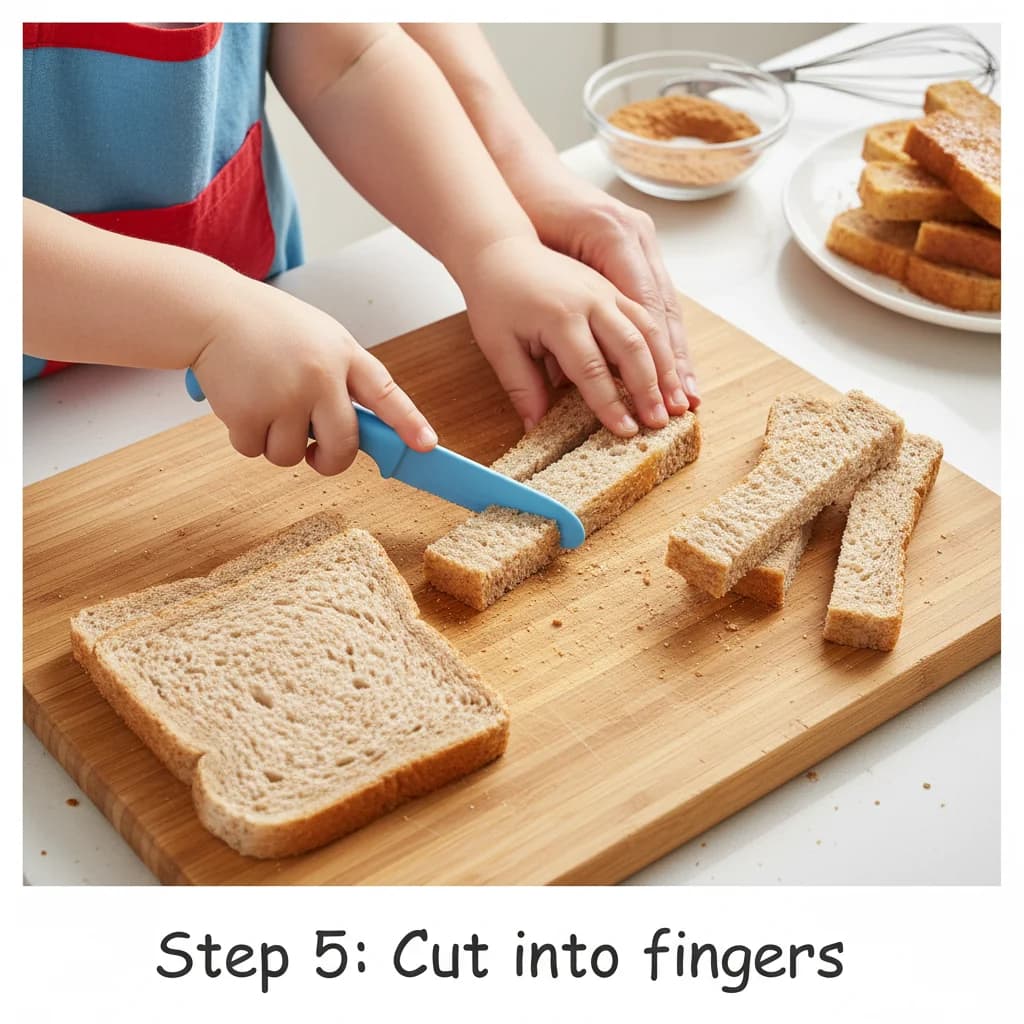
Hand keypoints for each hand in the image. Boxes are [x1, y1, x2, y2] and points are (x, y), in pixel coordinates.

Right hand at [191, 279, 436, 474]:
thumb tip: (355, 433)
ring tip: (262, 402)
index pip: (386, 393)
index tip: (426, 446)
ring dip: (276, 443)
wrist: (208, 309)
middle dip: (331, 461)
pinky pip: (254, 451)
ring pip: (292, 456)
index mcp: (342, 354)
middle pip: (344, 446)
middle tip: (318, 456)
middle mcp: (320, 375)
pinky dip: (245, 437)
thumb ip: (341, 378)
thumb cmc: (266, 326)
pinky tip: (238, 402)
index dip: (408, 423)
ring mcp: (285, 396)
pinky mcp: (249, 413)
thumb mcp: (318, 338)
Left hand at [459, 236, 682, 435]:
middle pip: (631, 347)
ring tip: (678, 401)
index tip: (625, 430)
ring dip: (667, 366)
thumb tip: (535, 427)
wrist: (501, 247)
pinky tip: (671, 370)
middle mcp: (591, 299)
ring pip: (649, 328)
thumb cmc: (495, 296)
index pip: (591, 368)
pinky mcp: (614, 287)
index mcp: (560, 314)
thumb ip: (521, 386)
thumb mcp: (498, 344)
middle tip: (661, 421)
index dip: (610, 403)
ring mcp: (607, 290)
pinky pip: (648, 315)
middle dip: (650, 387)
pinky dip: (664, 344)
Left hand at [508, 162, 699, 410]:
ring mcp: (640, 240)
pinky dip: (666, 332)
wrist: (520, 174)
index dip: (645, 370)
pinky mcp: (638, 245)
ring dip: (676, 354)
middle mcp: (633, 238)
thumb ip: (526, 356)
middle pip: (661, 314)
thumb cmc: (518, 224)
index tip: (650, 406)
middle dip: (671, 367)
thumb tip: (538, 412)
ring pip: (667, 305)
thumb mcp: (518, 289)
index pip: (635, 317)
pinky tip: (673, 364)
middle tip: (680, 410)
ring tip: (687, 396)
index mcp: (607, 241)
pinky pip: (658, 295)